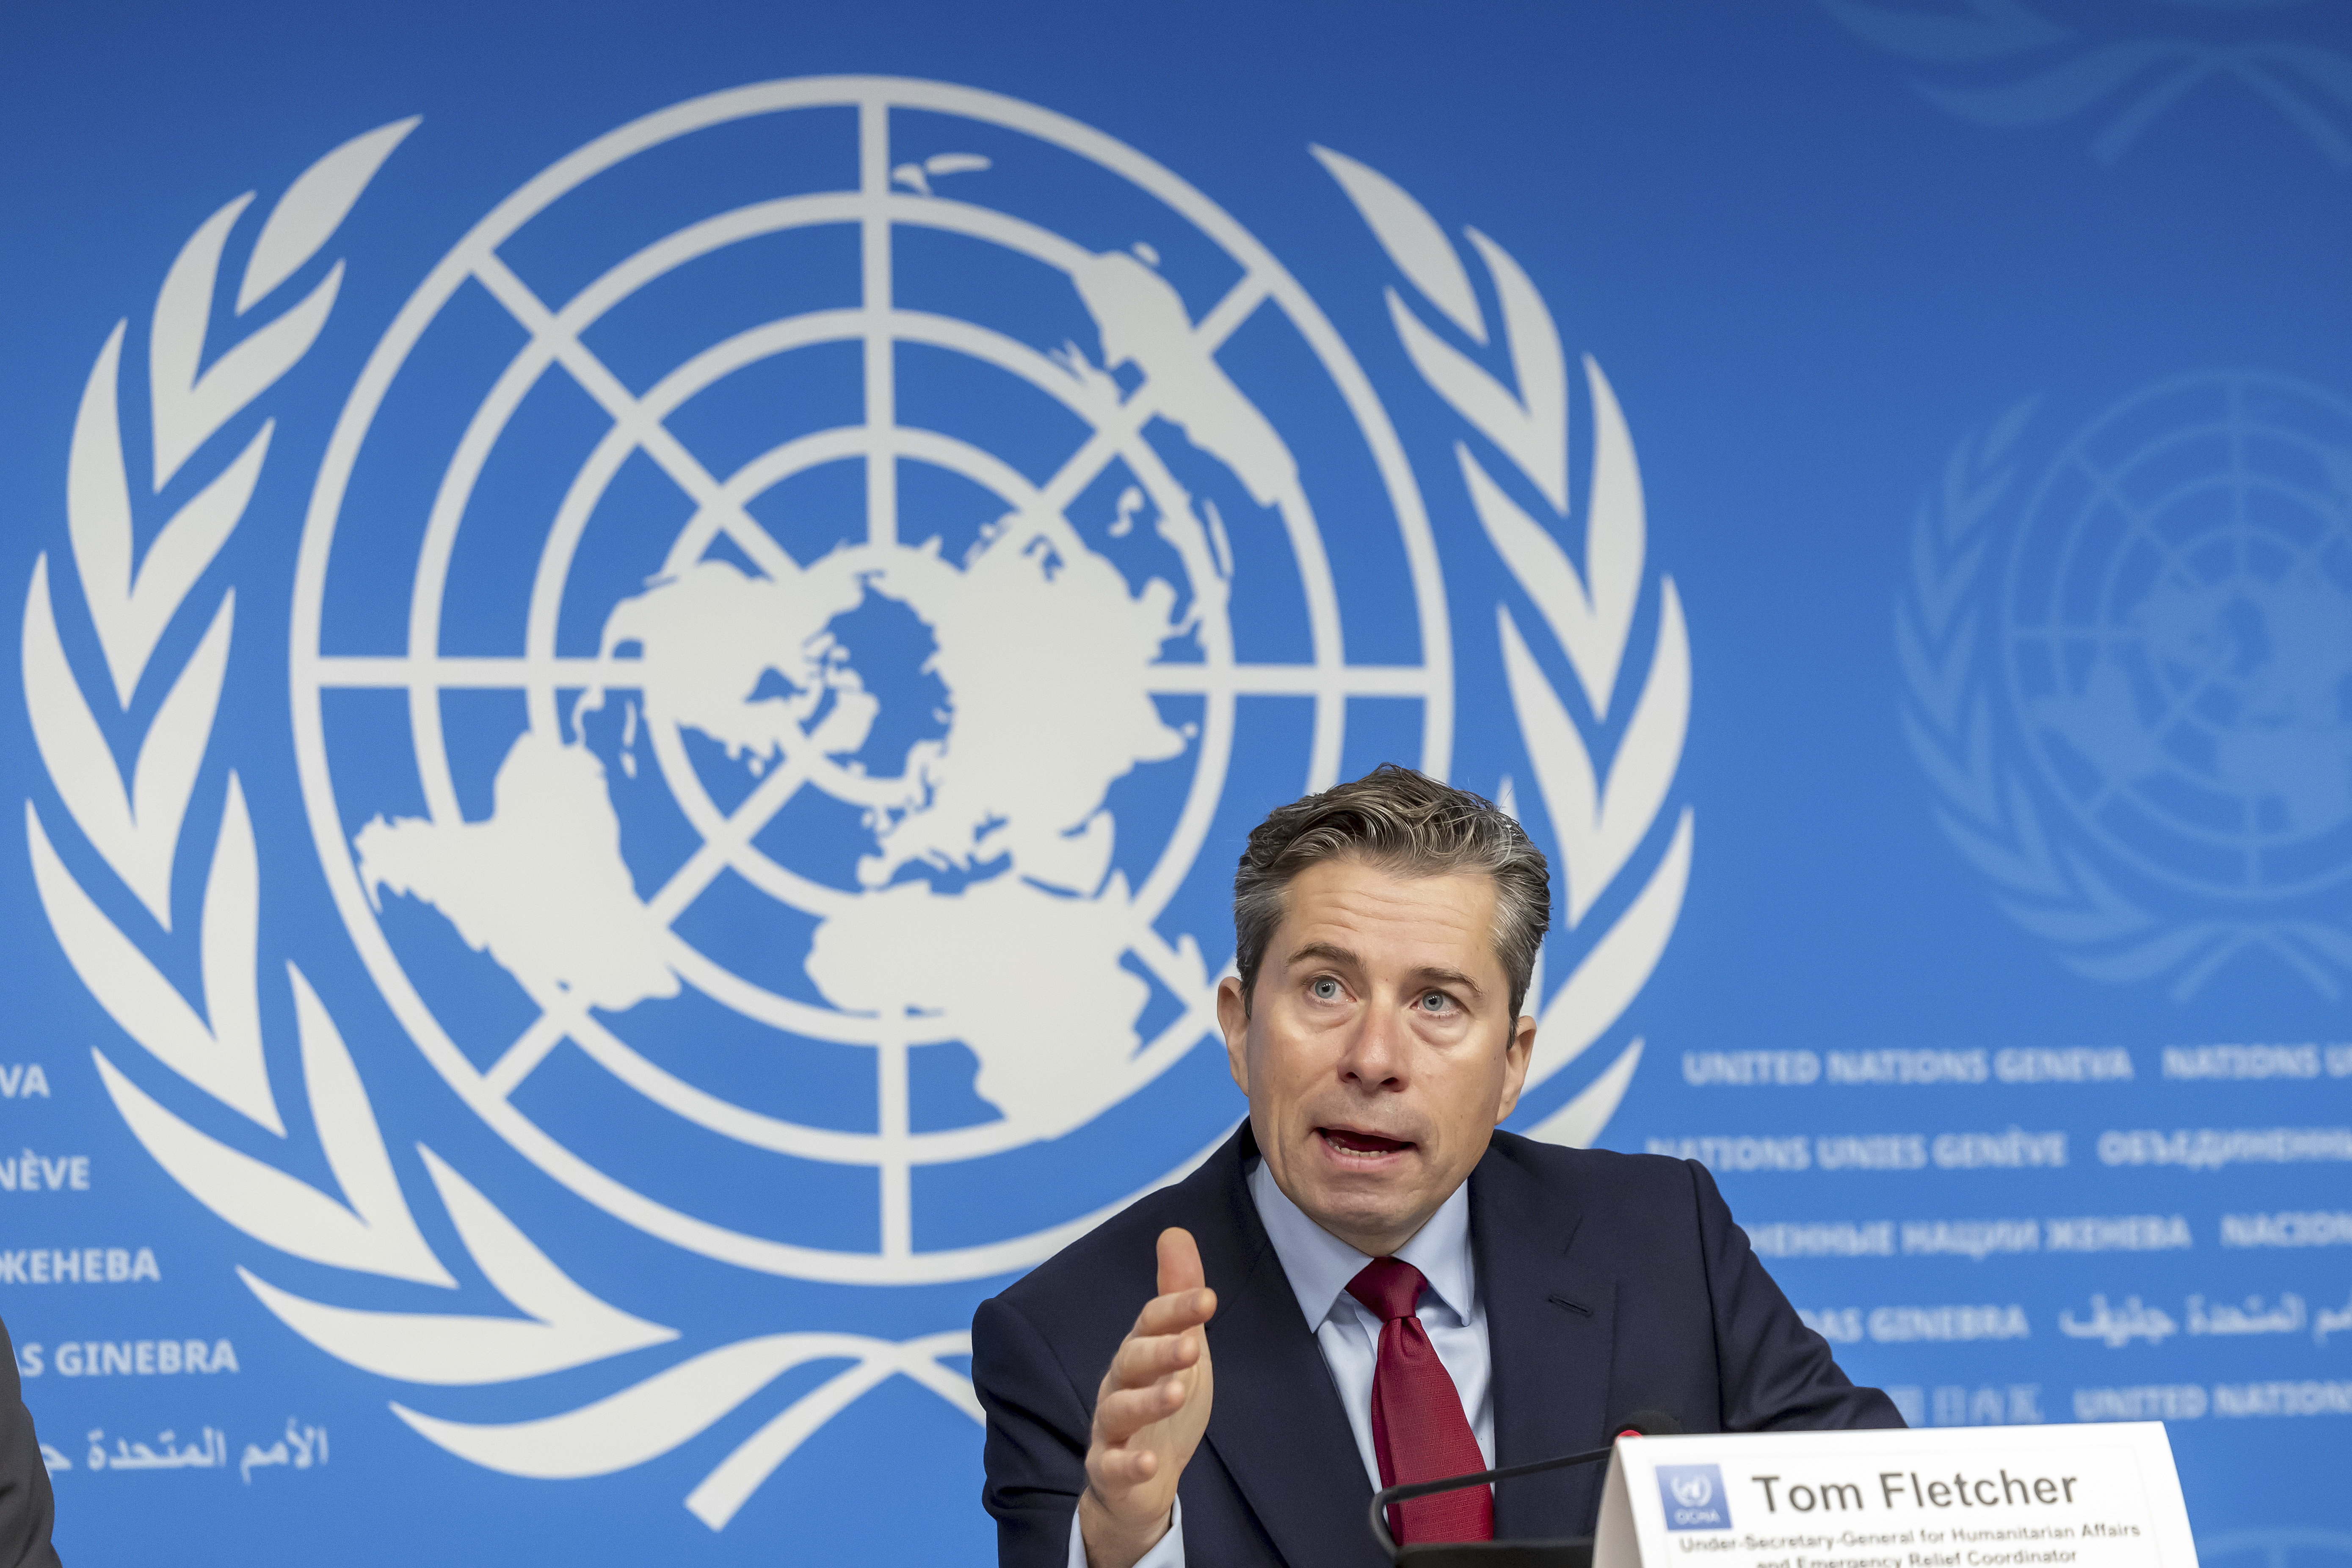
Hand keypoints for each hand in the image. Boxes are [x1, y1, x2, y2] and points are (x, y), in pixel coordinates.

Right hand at [1078, 1227, 1216, 1567]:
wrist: (1139, 1483)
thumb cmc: (1161, 1405)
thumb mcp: (1179, 1347)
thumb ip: (1177, 1297)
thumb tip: (1175, 1232)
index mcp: (1139, 1353)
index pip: (1152, 1321)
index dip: (1177, 1307)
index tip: (1208, 1298)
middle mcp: (1119, 1384)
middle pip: (1132, 1360)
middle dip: (1160, 1350)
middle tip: (1192, 1346)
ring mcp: (1111, 1428)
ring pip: (1120, 1409)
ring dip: (1147, 1401)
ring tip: (1176, 1393)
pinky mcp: (1109, 1470)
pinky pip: (1113, 1466)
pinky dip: (1129, 1464)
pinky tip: (1149, 1462)